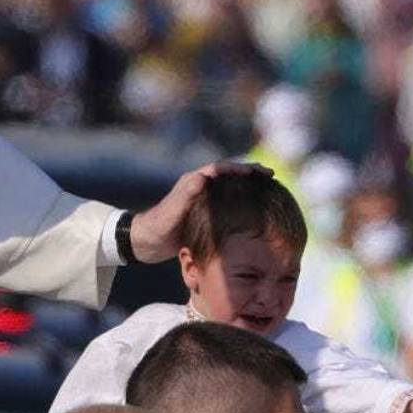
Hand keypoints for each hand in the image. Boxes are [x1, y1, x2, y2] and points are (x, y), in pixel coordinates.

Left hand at [129, 161, 271, 262]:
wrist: (142, 243)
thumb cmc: (156, 228)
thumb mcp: (171, 214)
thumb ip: (185, 196)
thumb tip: (202, 177)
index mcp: (192, 183)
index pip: (221, 169)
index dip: (240, 168)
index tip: (259, 172)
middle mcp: (197, 188)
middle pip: (228, 175)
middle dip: (249, 173)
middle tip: (271, 175)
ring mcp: (199, 200)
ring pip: (228, 188)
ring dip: (246, 186)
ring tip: (268, 189)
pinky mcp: (200, 213)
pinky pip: (224, 203)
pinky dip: (239, 202)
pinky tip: (252, 211)